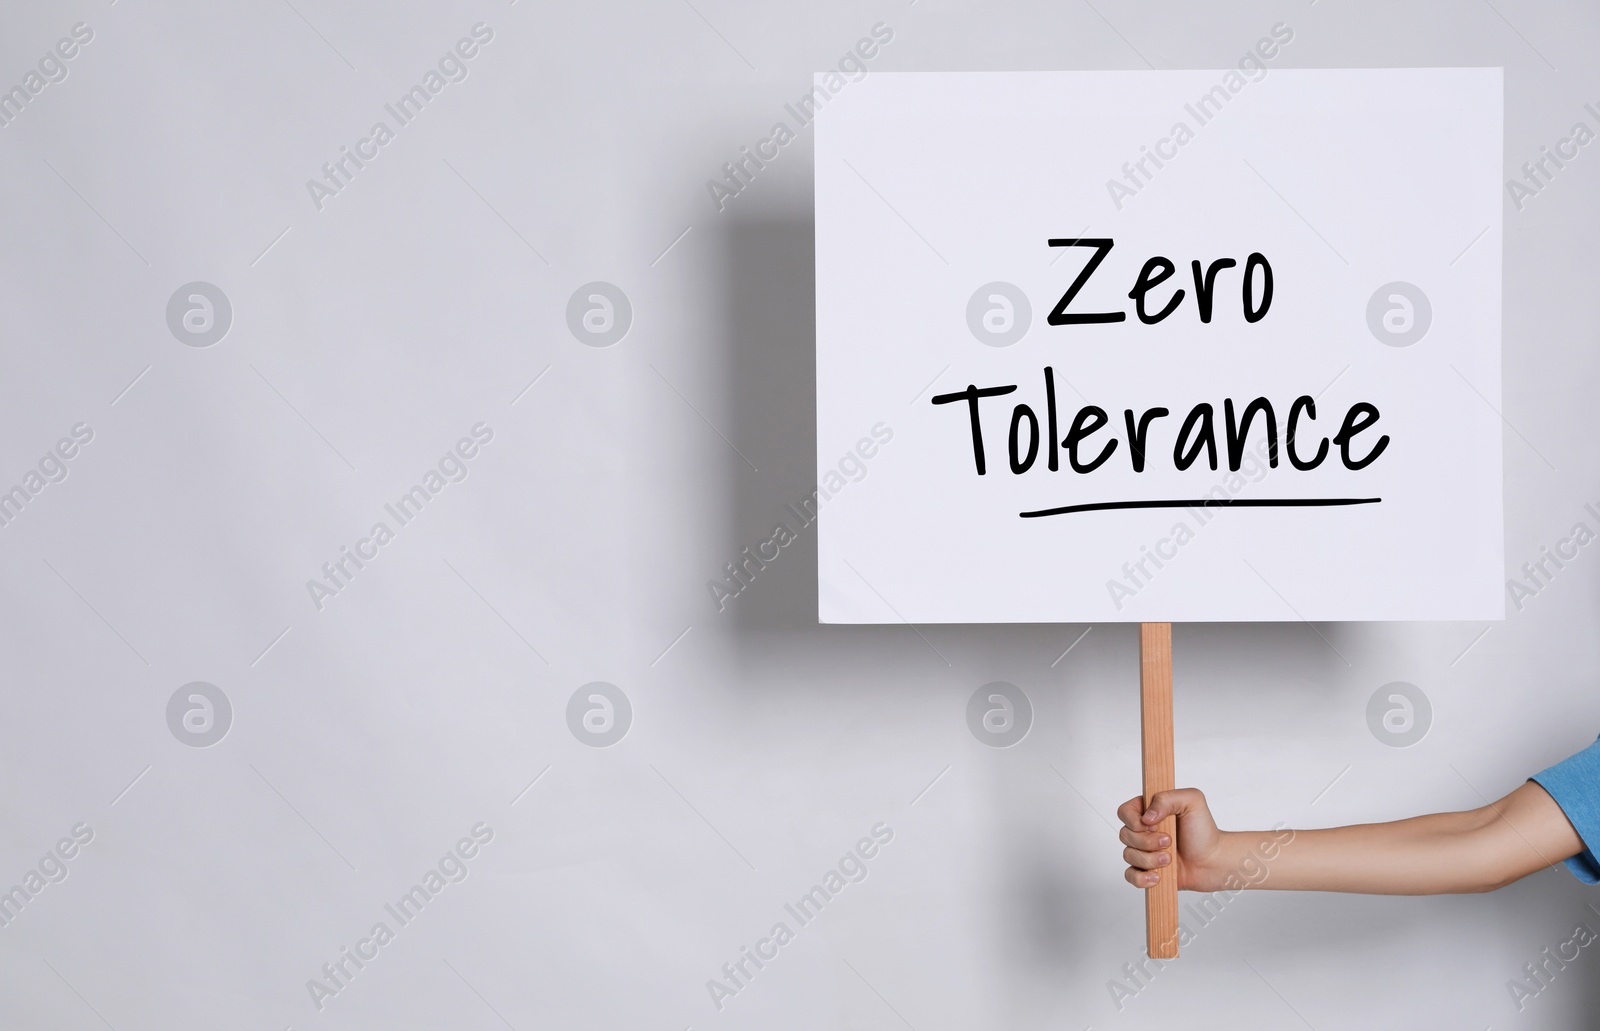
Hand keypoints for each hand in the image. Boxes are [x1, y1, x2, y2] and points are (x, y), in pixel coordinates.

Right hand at [1116, 788, 1230, 892]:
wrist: (1214, 862)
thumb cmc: (1204, 832)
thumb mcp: (1192, 801)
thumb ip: (1167, 798)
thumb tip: (1146, 817)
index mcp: (1150, 811)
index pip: (1125, 812)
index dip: (1134, 820)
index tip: (1154, 825)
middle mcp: (1144, 831)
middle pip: (1125, 835)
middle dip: (1147, 842)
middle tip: (1169, 842)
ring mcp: (1144, 851)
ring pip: (1128, 856)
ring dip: (1150, 860)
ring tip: (1170, 860)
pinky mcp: (1147, 871)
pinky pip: (1131, 876)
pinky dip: (1142, 878)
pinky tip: (1157, 876)